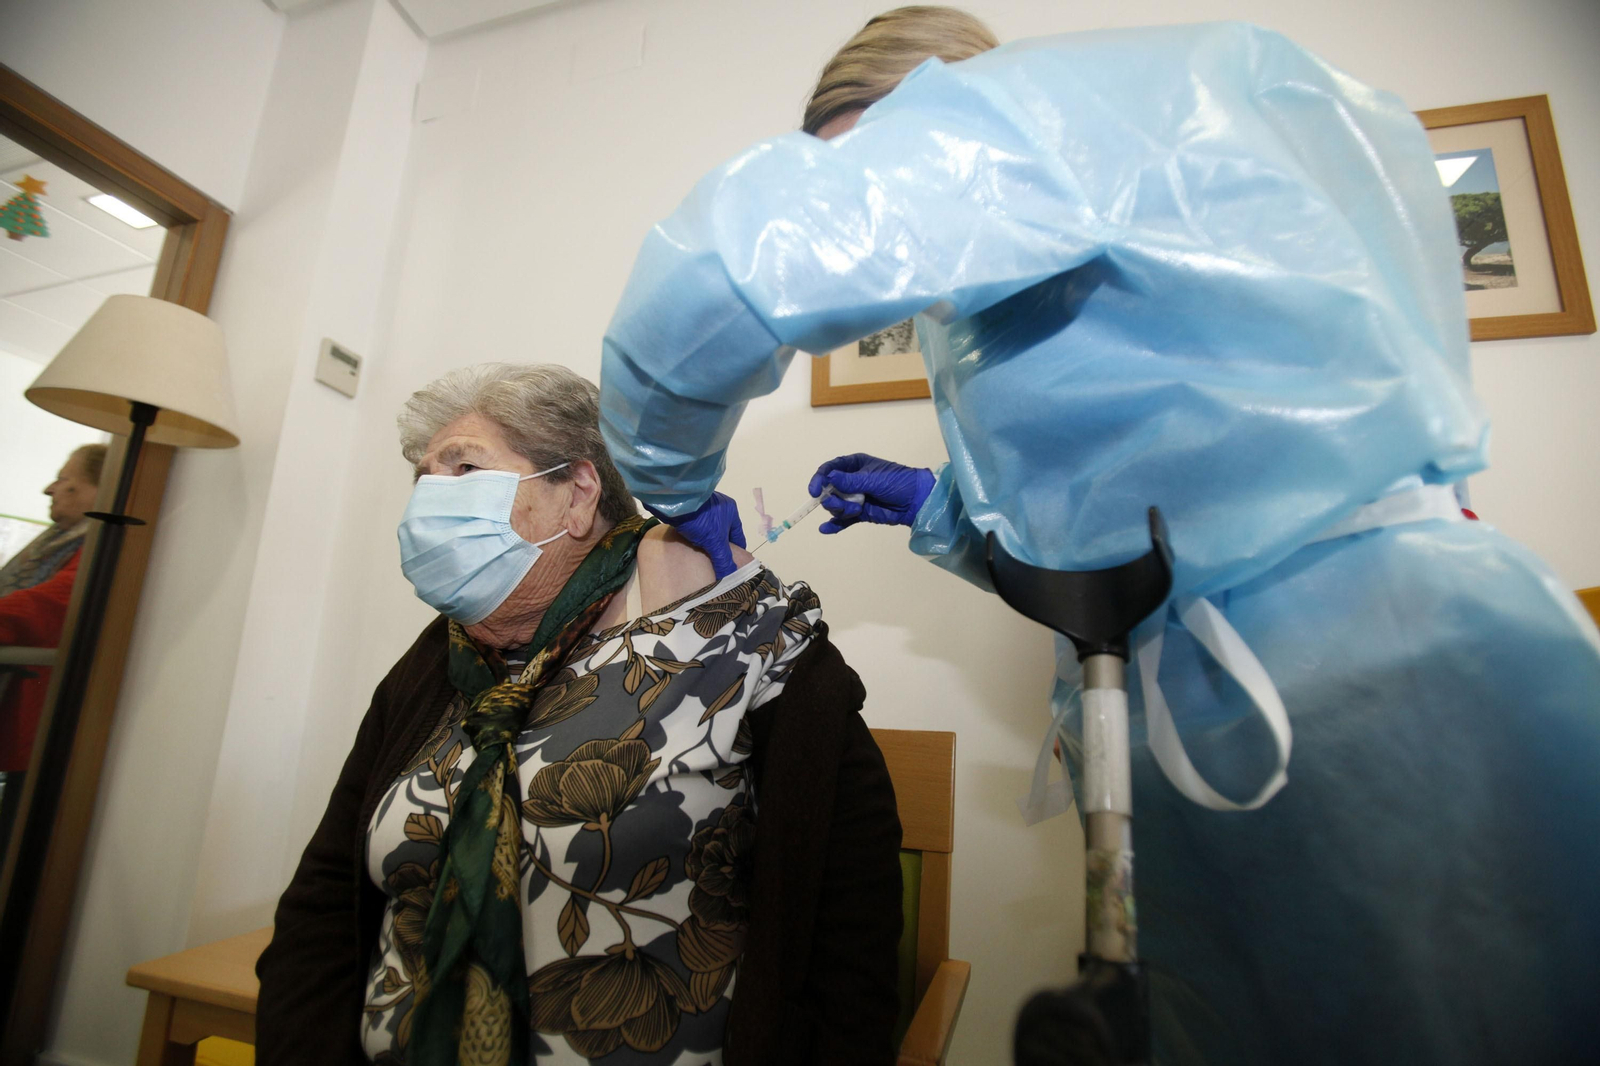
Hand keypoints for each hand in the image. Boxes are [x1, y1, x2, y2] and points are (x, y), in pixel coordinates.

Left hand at [647, 492, 746, 579]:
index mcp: (732, 512)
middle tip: (715, 563)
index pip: (738, 537)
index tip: (731, 565)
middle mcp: (720, 507)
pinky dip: (695, 535)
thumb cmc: (701, 519)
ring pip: (709, 530)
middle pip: (723, 534)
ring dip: (706, 541)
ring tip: (702, 556)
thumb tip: (731, 576)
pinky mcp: (690, 508)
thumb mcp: (715, 542)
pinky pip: (697, 526)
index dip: (735, 552)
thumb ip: (723, 560)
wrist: (675, 501)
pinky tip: (690, 544)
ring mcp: (704, 506)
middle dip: (719, 547)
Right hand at [808, 454, 935, 533]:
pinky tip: (825, 529)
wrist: (917, 501)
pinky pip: (844, 520)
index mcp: (855, 465)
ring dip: (841, 509)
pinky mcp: (861, 513)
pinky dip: (835, 525)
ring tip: (855, 510)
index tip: (814, 491)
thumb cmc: (898, 482)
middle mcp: (852, 481)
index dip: (819, 479)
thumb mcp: (873, 479)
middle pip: (829, 490)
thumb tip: (828, 477)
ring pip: (836, 506)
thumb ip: (850, 481)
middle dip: (831, 498)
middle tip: (838, 503)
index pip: (830, 469)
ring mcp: (856, 498)